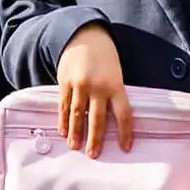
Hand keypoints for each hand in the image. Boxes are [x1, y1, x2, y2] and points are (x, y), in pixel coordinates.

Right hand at [54, 23, 130, 156]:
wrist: (84, 35)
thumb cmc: (104, 57)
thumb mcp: (116, 73)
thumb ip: (114, 93)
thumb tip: (112, 120)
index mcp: (115, 85)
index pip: (123, 113)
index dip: (125, 132)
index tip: (125, 148)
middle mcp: (98, 86)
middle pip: (97, 118)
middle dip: (95, 139)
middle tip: (93, 155)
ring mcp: (79, 84)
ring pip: (78, 114)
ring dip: (76, 133)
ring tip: (75, 147)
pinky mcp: (65, 82)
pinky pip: (64, 105)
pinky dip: (63, 120)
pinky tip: (64, 131)